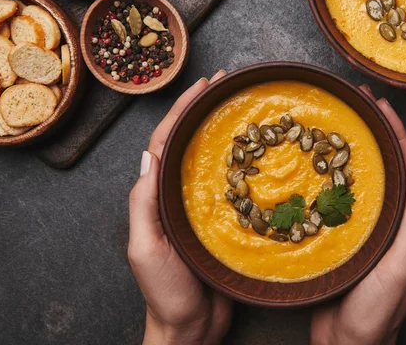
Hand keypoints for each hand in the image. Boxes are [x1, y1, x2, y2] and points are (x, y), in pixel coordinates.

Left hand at [128, 71, 231, 344]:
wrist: (192, 327)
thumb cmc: (165, 292)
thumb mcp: (147, 248)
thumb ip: (144, 204)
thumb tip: (149, 156)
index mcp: (157, 196)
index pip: (167, 142)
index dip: (183, 110)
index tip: (205, 86)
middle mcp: (179, 195)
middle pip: (190, 142)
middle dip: (205, 109)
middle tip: (229, 84)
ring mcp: (202, 207)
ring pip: (212, 159)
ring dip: (225, 130)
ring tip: (244, 107)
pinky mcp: (226, 221)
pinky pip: (235, 185)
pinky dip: (245, 163)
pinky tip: (261, 153)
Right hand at [310, 85, 405, 344]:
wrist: (348, 344)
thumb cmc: (375, 313)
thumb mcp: (399, 270)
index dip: (399, 135)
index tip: (383, 107)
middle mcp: (395, 222)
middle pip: (390, 167)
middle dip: (380, 133)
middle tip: (361, 105)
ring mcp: (372, 229)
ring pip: (368, 180)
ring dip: (360, 150)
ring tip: (344, 124)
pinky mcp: (349, 237)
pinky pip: (346, 199)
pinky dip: (339, 176)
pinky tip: (322, 165)